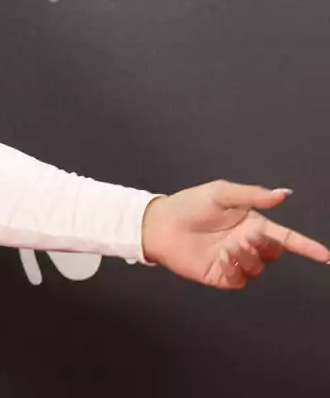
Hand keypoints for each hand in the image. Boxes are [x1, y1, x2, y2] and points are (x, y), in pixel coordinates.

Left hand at [141, 180, 329, 289]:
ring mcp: (235, 261)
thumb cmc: (189, 205)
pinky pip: (241, 279)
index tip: (326, 256)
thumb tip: (284, 194)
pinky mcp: (222, 275)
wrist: (160, 224)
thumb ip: (254, 196)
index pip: (287, 238)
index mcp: (252, 223)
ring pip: (259, 268)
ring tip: (227, 247)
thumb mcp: (222, 194)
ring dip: (248, 258)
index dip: (307, 247)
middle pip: (274, 253)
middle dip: (266, 246)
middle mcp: (247, 243)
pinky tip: (221, 259)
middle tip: (248, 236)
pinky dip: (236, 270)